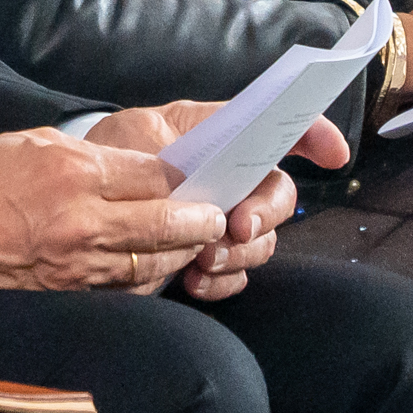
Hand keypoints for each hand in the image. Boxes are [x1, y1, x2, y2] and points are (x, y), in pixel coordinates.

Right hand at [0, 126, 226, 290]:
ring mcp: (77, 263)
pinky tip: (153, 268)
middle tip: (217, 216)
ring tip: (193, 243)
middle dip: (201, 220)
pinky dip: (147, 279)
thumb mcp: (37, 144)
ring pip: (154, 261)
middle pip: (169, 223)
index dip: (187, 180)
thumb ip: (95, 158)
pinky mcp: (68, 291)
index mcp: (76, 173)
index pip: (158, 177)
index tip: (200, 180)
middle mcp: (84, 220)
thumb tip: (144, 169)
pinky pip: (126, 289)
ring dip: (180, 252)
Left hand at [65, 101, 344, 300]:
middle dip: (267, 213)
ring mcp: (224, 221)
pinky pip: (235, 275)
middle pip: (278, 195)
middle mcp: (233, 180)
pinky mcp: (208, 257)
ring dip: (240, 253)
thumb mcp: (135, 132)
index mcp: (220, 138)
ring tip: (204, 258)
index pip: (278, 131)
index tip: (333, 154)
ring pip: (261, 241)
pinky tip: (194, 280)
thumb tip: (202, 175)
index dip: (312, 136)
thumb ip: (175, 144)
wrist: (79, 199)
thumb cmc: (109, 153)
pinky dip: (221, 281)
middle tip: (238, 226)